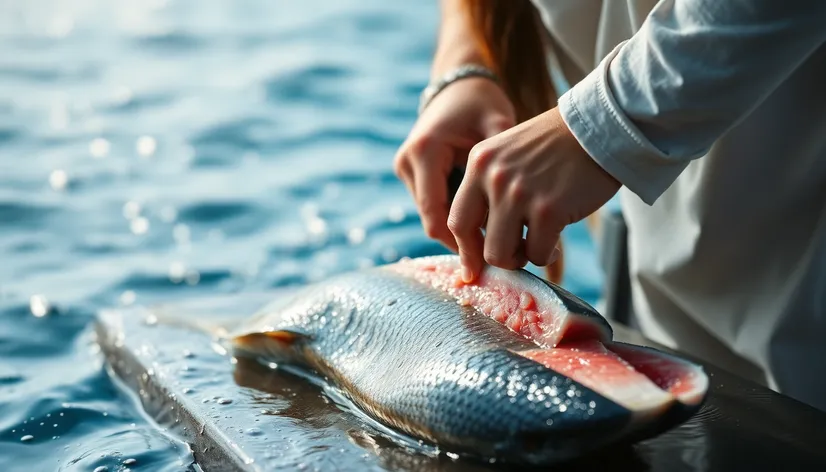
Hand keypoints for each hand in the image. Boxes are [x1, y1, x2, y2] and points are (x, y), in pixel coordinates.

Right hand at [394, 77, 515, 251]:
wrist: (459, 85)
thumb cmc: (482, 103)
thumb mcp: (498, 127)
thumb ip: (502, 170)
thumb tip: (522, 220)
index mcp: (425, 152)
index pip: (437, 217)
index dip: (462, 245)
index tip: (489, 266)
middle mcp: (408, 163)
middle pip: (434, 223)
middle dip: (464, 244)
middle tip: (499, 263)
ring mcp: (406, 169)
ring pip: (434, 218)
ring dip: (462, 231)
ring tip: (500, 243)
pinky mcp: (412, 174)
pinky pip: (435, 206)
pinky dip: (459, 217)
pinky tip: (488, 223)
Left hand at [448, 107, 619, 281]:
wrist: (600, 126)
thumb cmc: (557, 146)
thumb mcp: (508, 154)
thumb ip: (489, 187)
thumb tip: (478, 240)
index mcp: (479, 163)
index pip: (456, 218)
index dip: (464, 248)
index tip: (472, 266)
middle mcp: (493, 178)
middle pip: (474, 242)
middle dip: (495, 257)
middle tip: (515, 253)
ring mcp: (519, 194)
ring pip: (501, 254)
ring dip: (520, 258)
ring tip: (536, 245)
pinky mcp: (549, 210)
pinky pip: (536, 254)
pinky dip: (545, 255)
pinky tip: (555, 242)